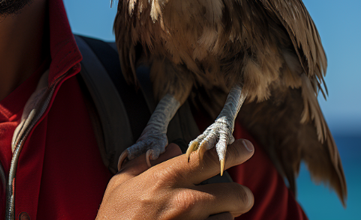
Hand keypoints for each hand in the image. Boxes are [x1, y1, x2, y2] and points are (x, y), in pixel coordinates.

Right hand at [96, 139, 254, 219]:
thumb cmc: (114, 217)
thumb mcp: (121, 183)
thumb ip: (145, 162)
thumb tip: (171, 149)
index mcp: (166, 178)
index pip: (210, 157)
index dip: (234, 151)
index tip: (247, 148)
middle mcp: (185, 201)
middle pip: (238, 194)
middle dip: (239, 195)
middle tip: (230, 196)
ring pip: (231, 219)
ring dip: (222, 218)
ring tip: (204, 218)